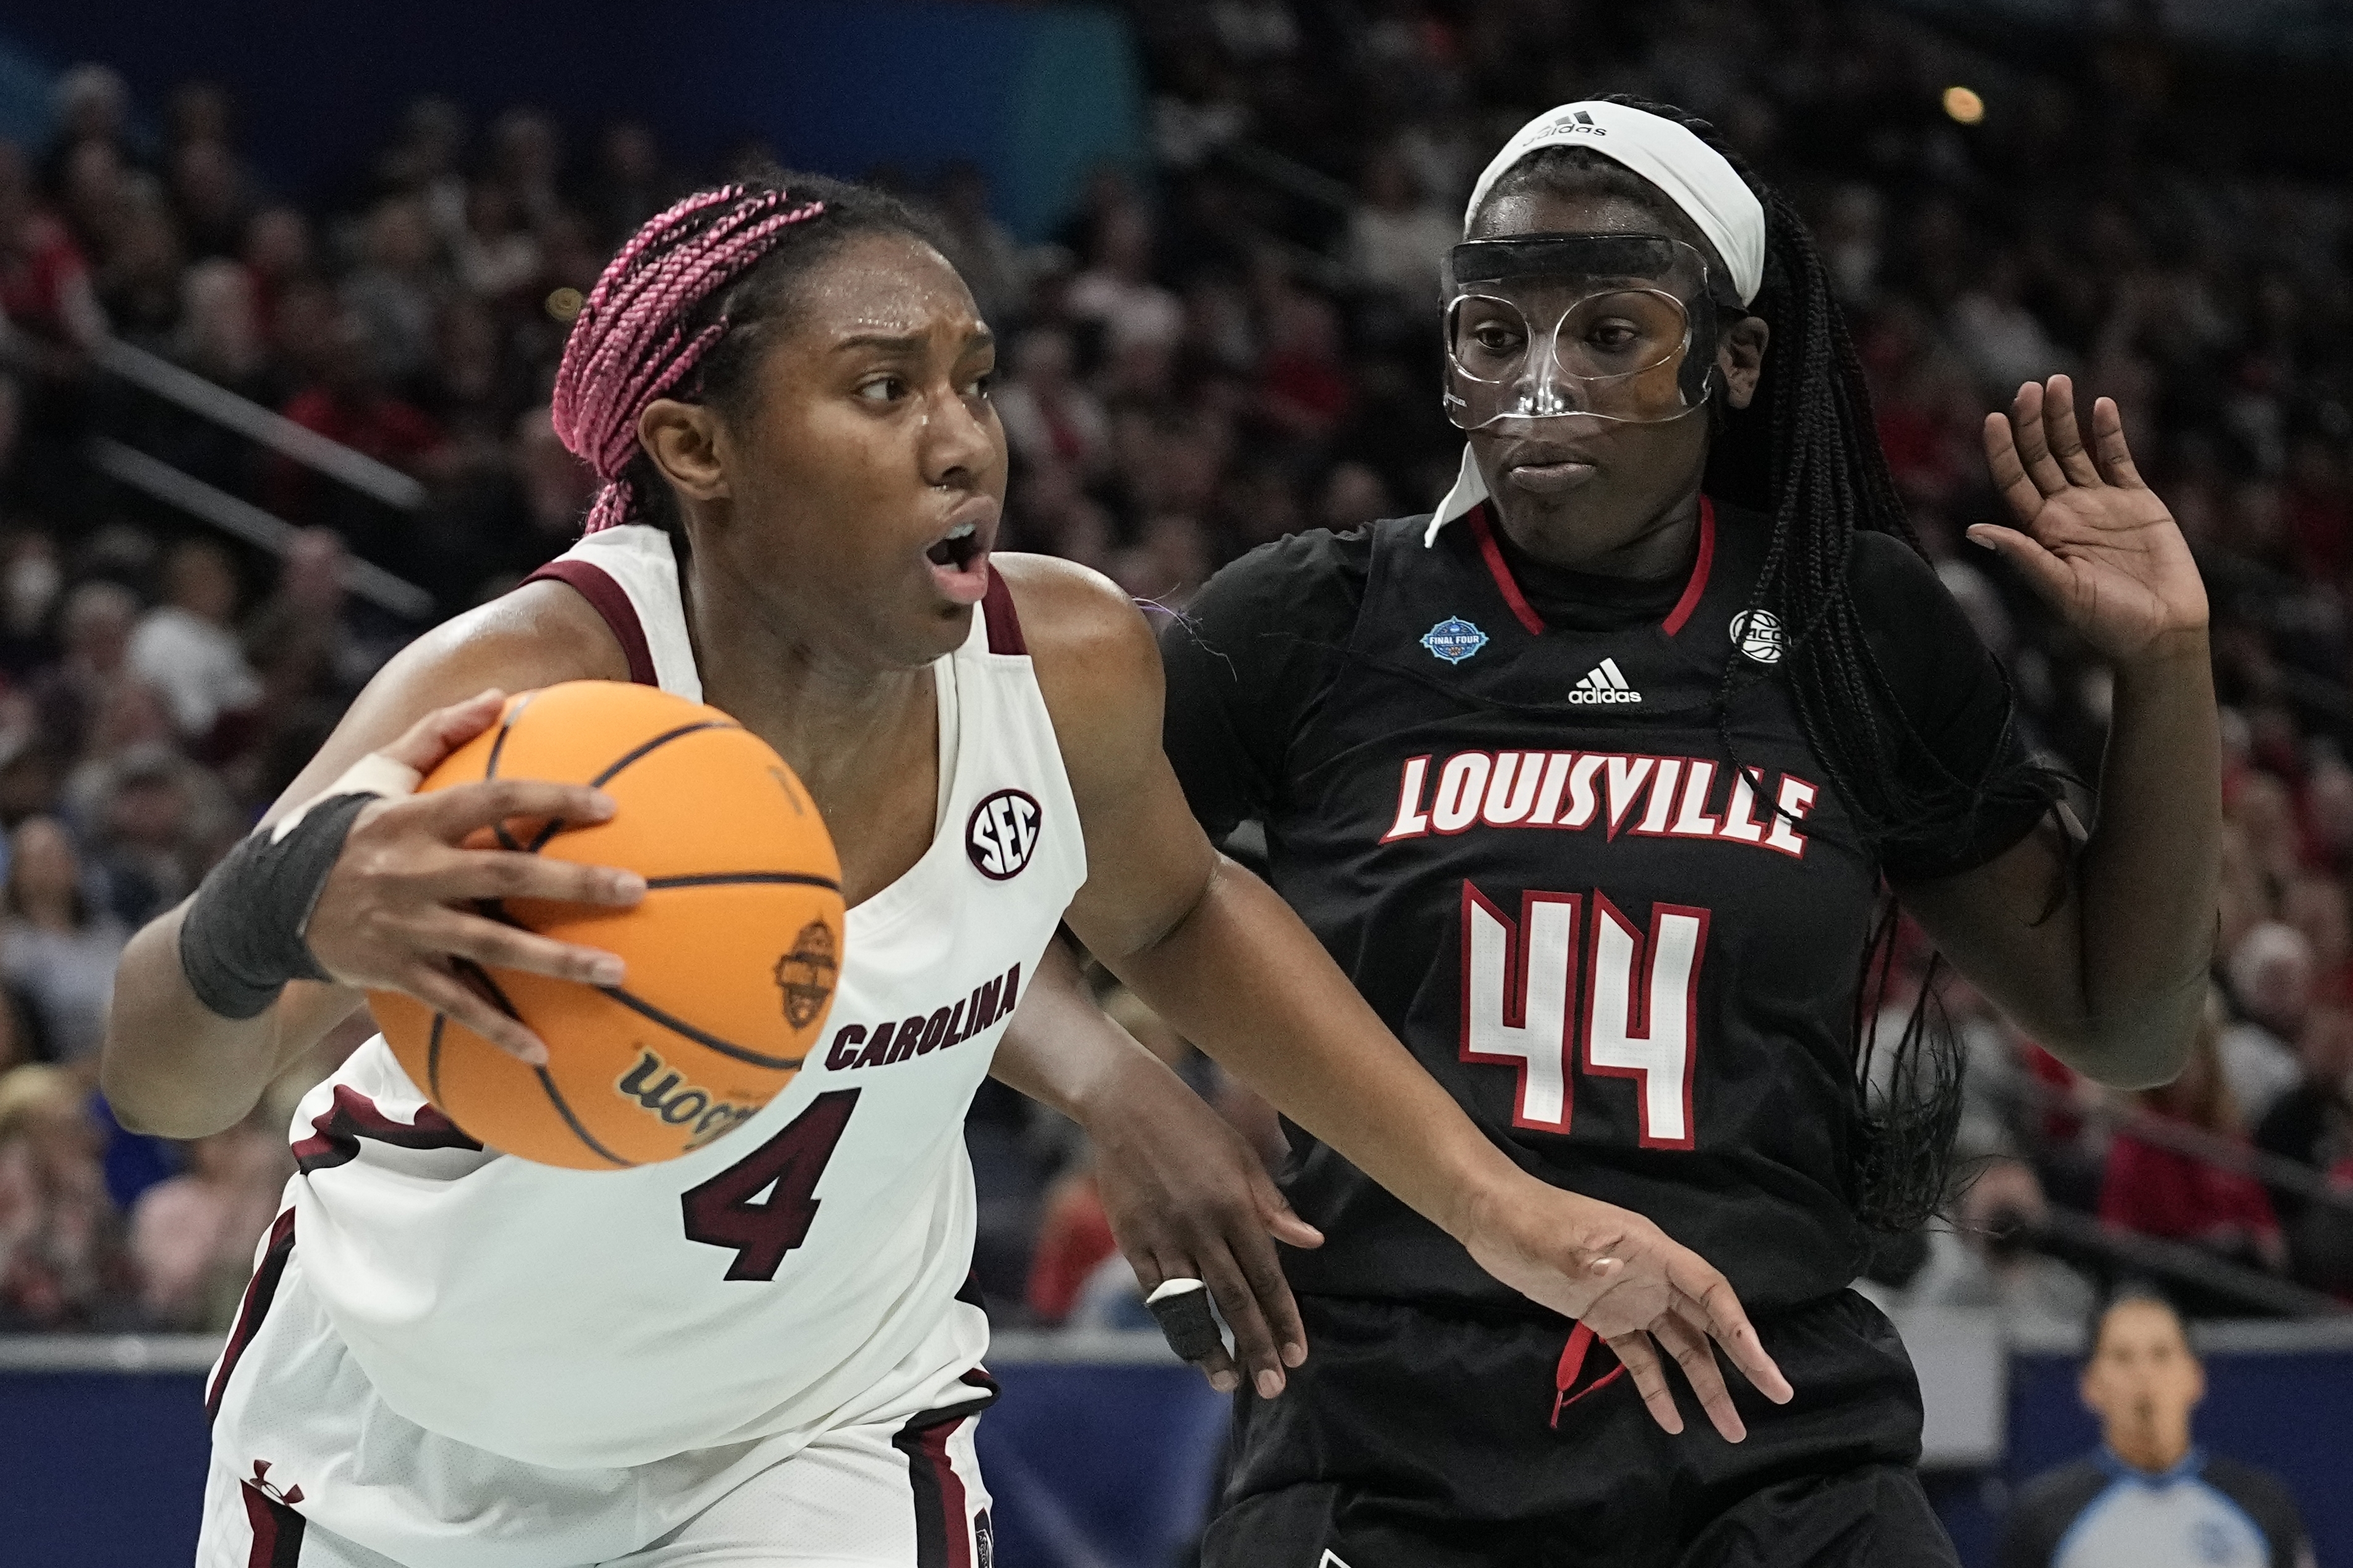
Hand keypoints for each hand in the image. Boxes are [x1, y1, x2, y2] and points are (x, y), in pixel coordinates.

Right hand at [303, 691, 646, 1063]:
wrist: (260, 905)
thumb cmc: (335, 828)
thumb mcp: (376, 772)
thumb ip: (436, 732)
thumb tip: (498, 697)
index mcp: (414, 819)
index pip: (493, 800)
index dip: (550, 798)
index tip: (609, 806)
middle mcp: (414, 872)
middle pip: (505, 876)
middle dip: (574, 884)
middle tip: (636, 889)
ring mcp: (406, 927)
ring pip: (492, 947)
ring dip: (557, 963)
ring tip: (618, 971)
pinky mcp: (396, 973)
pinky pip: (455, 1006)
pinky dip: (498, 1030)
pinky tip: (546, 1052)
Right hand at [1085, 1052, 1323, 1397]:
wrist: (1126, 1105)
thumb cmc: (1194, 1126)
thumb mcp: (1243, 1156)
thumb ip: (1273, 1206)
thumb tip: (1312, 1241)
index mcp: (1235, 1205)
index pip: (1266, 1276)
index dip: (1284, 1318)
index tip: (1297, 1355)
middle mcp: (1200, 1227)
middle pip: (1232, 1299)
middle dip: (1255, 1346)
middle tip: (1272, 1387)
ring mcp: (1163, 1236)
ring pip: (1190, 1305)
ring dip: (1210, 1348)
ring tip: (1228, 1383)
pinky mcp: (1132, 1240)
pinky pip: (1156, 1292)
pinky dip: (1172, 1321)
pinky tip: (1187, 1345)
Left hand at [1458, 1178, 1790, 1441]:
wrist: (1493, 1217)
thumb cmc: (1525, 1219)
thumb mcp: (1550, 1236)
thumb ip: (1579, 1257)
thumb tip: (1611, 1276)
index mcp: (1650, 1250)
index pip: (1708, 1290)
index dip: (1738, 1327)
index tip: (1762, 1365)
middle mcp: (1652, 1276)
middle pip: (1708, 1322)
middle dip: (1742, 1360)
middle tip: (1777, 1396)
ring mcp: (1631, 1299)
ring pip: (1681, 1347)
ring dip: (1706, 1386)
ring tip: (1731, 1429)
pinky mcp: (1606, 1318)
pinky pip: (1641, 1359)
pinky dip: (1657, 1389)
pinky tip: (1673, 1422)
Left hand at [1972, 375, 2208, 666]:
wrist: (2164, 632)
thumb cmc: (2109, 623)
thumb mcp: (2061, 589)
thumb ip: (2024, 555)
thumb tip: (1974, 530)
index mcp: (2042, 532)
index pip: (2014, 481)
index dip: (2003, 450)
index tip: (1994, 418)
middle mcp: (2066, 512)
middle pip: (2042, 457)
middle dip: (2034, 422)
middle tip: (2030, 387)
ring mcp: (2101, 503)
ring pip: (2076, 450)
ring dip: (2065, 418)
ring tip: (2058, 382)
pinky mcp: (2138, 500)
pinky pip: (2119, 458)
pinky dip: (2110, 432)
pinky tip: (2100, 406)